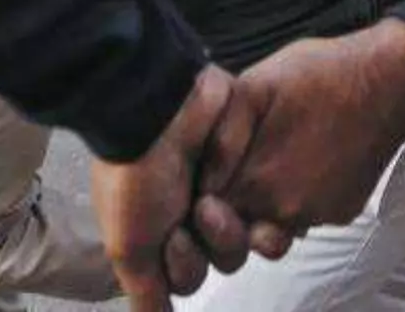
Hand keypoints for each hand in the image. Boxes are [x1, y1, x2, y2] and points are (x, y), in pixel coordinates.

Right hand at [90, 65, 263, 309]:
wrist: (156, 110)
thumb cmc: (134, 179)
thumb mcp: (128, 248)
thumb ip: (147, 295)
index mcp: (161, 232)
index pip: (187, 277)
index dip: (184, 269)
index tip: (171, 240)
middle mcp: (193, 213)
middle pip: (223, 260)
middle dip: (211, 244)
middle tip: (195, 213)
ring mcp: (226, 190)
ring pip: (249, 237)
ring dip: (229, 224)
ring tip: (211, 196)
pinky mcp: (253, 164)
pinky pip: (275, 205)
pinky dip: (259, 202)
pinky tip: (241, 185)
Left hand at [204, 19, 404, 233]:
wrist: (389, 82)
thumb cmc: (318, 74)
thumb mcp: (255, 85)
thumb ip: (221, 136)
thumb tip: (204, 180)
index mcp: (255, 183)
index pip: (208, 214)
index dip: (203, 196)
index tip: (208, 175)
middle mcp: (284, 212)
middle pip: (240, 226)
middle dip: (232, 205)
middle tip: (244, 161)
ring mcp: (316, 217)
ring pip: (273, 224)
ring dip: (267, 204)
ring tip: (278, 158)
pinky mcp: (341, 213)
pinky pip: (306, 217)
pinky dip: (300, 198)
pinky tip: (308, 161)